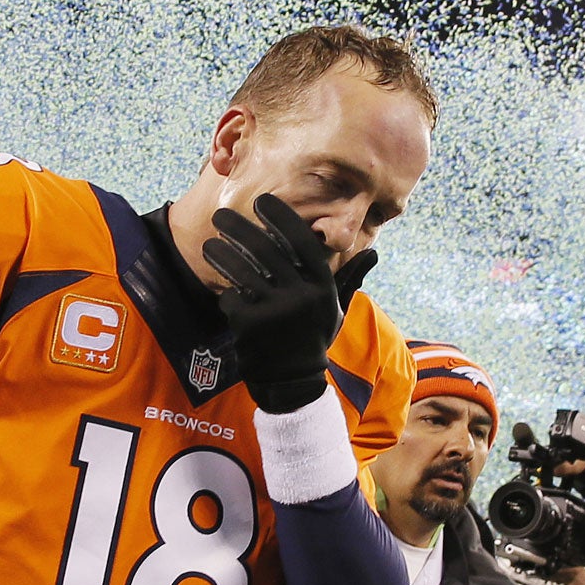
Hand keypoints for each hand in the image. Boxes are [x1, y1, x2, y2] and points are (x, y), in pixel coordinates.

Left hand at [202, 194, 372, 412]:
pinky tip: (226, 295)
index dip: (281, 218)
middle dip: (238, 229)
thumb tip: (374, 253)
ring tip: (209, 246)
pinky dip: (227, 296)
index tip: (262, 201)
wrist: (294, 382)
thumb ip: (350, 278)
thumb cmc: (314, 338)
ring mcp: (275, 311)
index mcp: (322, 287)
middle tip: (220, 216)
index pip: (302, 241)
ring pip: (241, 271)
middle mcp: (301, 296)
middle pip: (265, 250)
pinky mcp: (251, 326)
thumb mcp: (335, 308)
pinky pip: (231, 298)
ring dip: (220, 254)